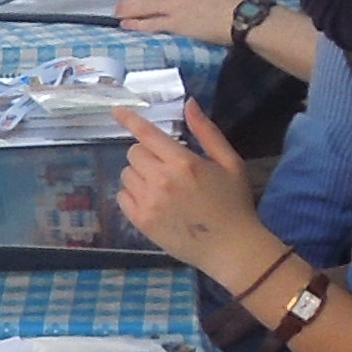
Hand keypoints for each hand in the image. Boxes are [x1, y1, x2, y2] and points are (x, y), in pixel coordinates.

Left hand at [113, 102, 275, 290]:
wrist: (231, 248)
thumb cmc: (234, 203)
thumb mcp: (230, 162)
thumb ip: (207, 131)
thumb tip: (189, 103)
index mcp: (183, 162)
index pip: (147, 134)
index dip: (130, 119)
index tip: (117, 110)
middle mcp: (161, 180)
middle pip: (134, 153)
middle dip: (147, 154)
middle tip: (167, 167)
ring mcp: (149, 203)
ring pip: (126, 175)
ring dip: (140, 175)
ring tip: (162, 187)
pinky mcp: (142, 222)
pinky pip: (122, 198)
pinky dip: (132, 195)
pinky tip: (152, 201)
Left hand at [119, 0, 241, 45]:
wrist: (242, 16)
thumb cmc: (235, 6)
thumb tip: (188, 4)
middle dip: (133, 1)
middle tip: (119, 6)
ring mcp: (175, 4)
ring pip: (146, 6)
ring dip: (129, 10)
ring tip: (117, 14)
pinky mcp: (175, 21)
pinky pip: (151, 22)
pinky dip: (136, 23)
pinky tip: (126, 24)